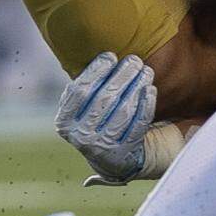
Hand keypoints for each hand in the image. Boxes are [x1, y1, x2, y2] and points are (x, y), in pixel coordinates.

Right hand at [54, 51, 156, 183]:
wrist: (109, 160)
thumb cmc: (94, 120)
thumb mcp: (80, 108)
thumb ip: (85, 87)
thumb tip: (106, 57)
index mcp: (64, 122)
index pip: (80, 91)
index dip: (96, 71)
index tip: (110, 56)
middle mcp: (81, 136)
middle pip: (104, 98)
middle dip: (122, 75)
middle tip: (134, 59)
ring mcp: (103, 147)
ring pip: (123, 110)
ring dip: (137, 86)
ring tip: (145, 71)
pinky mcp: (124, 152)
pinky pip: (138, 125)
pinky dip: (146, 105)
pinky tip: (150, 89)